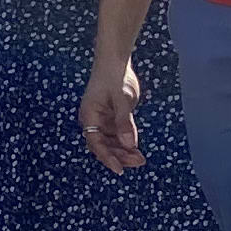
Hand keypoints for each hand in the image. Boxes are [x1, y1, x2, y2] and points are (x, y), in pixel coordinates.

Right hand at [81, 54, 143, 174]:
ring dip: (123, 151)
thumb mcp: (122, 99)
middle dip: (119, 156)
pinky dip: (126, 143)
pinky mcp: (111, 118)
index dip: (107, 157)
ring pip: (111, 142)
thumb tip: (130, 145)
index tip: (119, 169)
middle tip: (138, 162)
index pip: (96, 142)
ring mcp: (102, 120)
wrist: (115, 60)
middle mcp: (93, 120)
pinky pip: (117, 135)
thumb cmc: (114, 76)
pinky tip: (136, 148)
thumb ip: (125, 122)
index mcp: (89, 115)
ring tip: (140, 158)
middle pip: (103, 145)